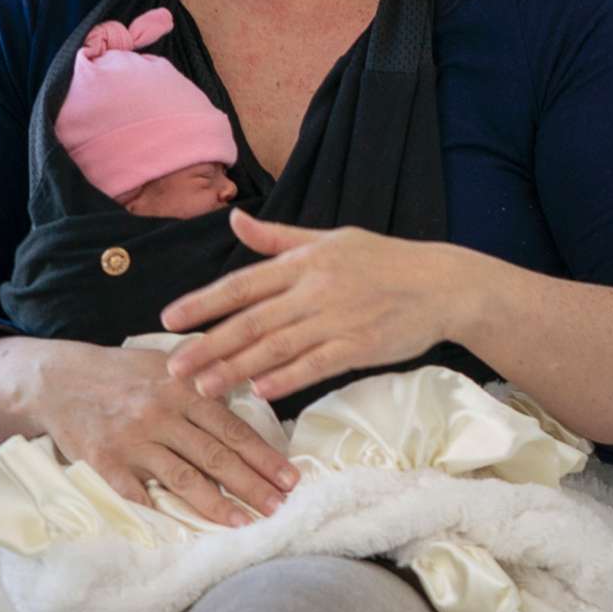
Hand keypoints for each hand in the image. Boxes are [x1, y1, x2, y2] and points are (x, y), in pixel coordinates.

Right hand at [26, 341, 299, 526]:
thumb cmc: (120, 374)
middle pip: (215, 457)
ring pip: (182, 479)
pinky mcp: (105, 462)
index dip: (264, 456)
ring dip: (217, 505)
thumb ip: (204, 379)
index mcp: (182, 389)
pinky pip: (136, 494)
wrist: (58, 380)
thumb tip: (250, 394)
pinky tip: (183, 531)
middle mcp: (160, 414)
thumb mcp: (166, 362)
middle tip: (280, 508)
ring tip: (244, 523)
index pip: (232, 428)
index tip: (290, 479)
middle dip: (252, 485)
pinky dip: (159, 512)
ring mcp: (132, 440)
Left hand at [159, 211, 480, 402]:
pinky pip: (316, 364)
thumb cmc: (384, 261)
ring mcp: (337, 318)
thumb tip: (234, 220)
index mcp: (303, 262)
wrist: (442, 284)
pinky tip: (260, 391)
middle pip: (250, 320)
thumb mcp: (331, 239)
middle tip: (173, 368)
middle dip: (208, 345)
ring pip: (276, 347)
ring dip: (236, 369)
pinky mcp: (360, 346)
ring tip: (203, 387)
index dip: (203, 303)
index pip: (242, 284)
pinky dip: (287, 377)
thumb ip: (278, 238)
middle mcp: (314, 289)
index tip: (169, 319)